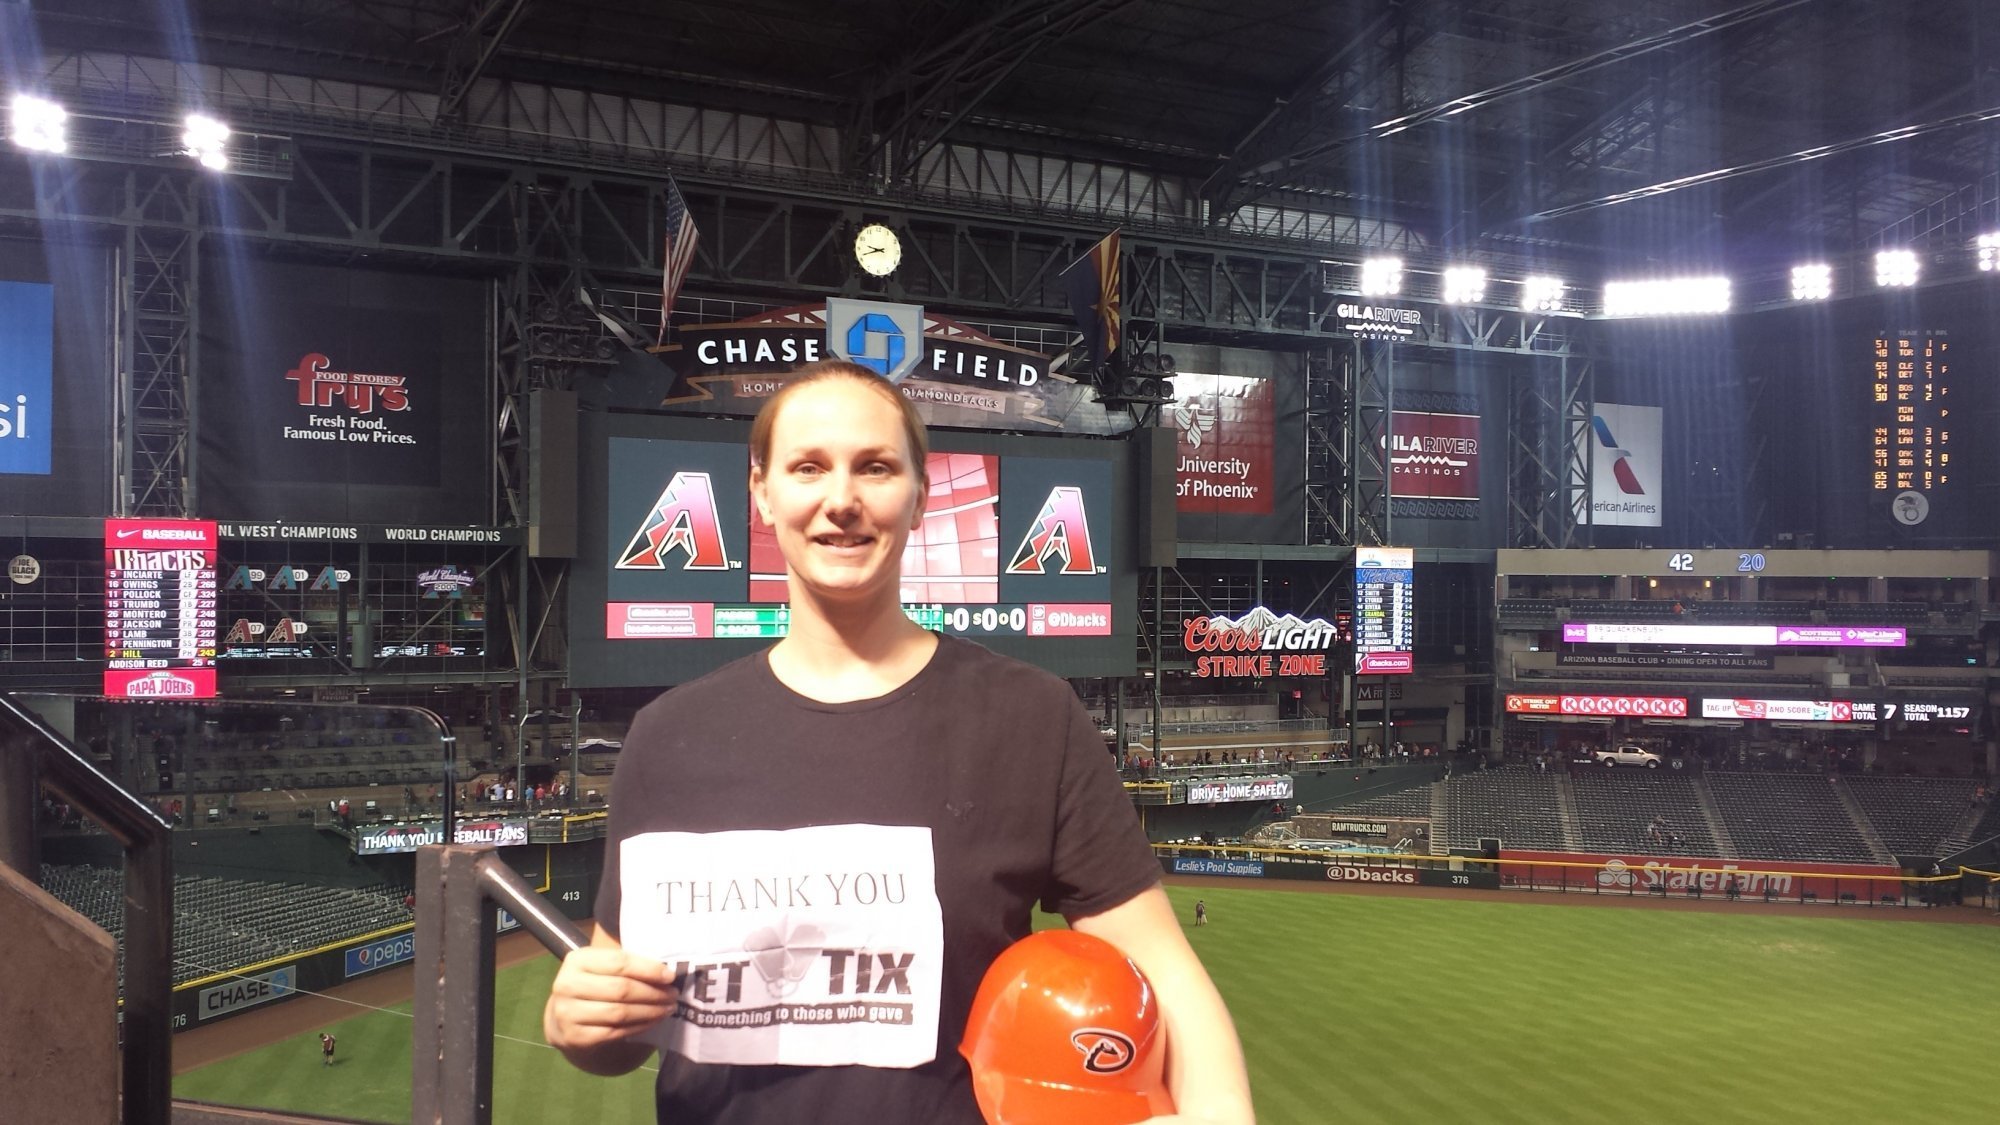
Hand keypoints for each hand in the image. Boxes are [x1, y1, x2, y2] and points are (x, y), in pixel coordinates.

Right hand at [543, 945, 677, 1052]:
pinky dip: (639, 1027)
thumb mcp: (603, 967)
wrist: (565, 1015)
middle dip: (653, 993)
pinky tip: (652, 1022)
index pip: (619, 963)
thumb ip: (629, 965)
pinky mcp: (574, 1037)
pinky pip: (614, 1032)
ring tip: (667, 1009)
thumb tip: (667, 973)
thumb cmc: (594, 984)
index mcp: (577, 960)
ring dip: (650, 1012)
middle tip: (673, 995)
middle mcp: (567, 985)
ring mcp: (567, 1013)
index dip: (648, 970)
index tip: (670, 976)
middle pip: (621, 989)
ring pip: (619, 1013)